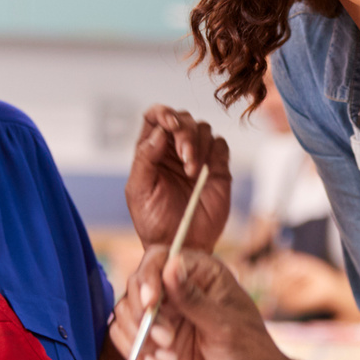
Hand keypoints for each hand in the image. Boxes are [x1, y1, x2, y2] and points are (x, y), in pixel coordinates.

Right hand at [108, 248, 285, 359]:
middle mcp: (177, 291)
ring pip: (125, 312)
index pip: (158, 258)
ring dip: (139, 334)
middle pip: (135, 285)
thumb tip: (171, 264)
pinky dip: (135, 351)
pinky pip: (124, 338)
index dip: (148, 277)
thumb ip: (193, 299)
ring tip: (168, 354)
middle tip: (168, 339)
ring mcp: (164, 317)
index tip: (151, 303)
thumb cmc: (250, 354)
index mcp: (201, 274)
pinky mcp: (154, 344)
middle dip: (143, 313)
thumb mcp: (224, 326)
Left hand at [125, 106, 230, 252]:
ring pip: (203, 128)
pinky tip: (204, 173)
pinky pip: (220, 145)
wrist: (181, 246)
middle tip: (185, 157)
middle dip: (185, 133)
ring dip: (198, 145)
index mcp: (151, 151)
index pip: (156, 117)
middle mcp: (174, 150)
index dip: (163, 113)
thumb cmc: (154, 222)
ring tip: (192, 172)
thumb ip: (145, 158)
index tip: (170, 125)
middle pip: (182, 119)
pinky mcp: (217, 168)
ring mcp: (197, 158)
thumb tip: (159, 132)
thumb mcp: (138, 191)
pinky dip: (214, 152)